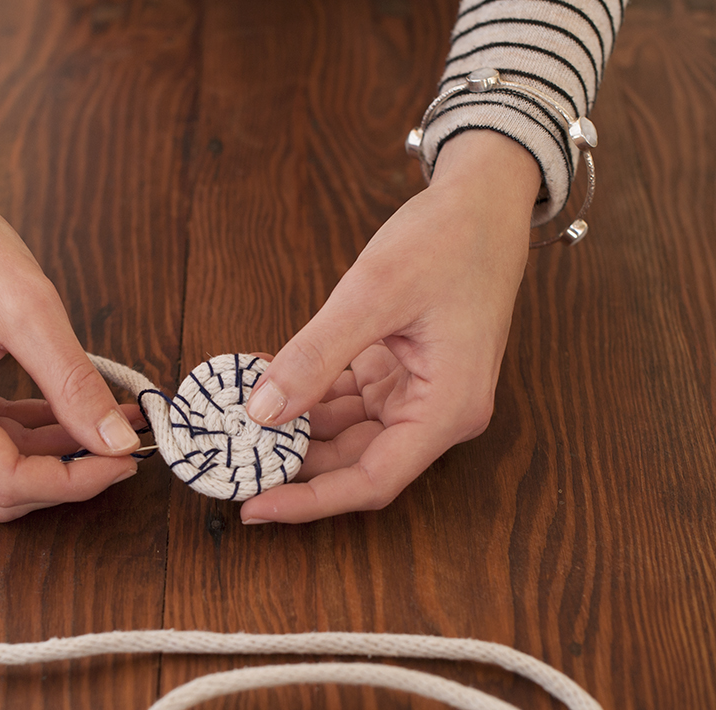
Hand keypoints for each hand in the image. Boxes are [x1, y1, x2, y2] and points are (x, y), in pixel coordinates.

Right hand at [0, 94, 140, 520]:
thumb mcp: (31, 310)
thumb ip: (75, 385)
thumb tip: (118, 443)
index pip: (6, 479)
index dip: (74, 481)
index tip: (127, 459)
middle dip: (68, 475)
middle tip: (125, 447)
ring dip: (56, 457)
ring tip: (113, 425)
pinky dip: (33, 436)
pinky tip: (76, 415)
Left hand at [240, 130, 541, 522]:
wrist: (484, 197)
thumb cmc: (450, 239)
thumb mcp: (374, 293)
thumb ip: (316, 356)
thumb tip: (261, 411)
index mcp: (448, 409)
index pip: (371, 480)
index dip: (309, 500)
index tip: (252, 506)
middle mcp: (437, 413)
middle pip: (355, 462)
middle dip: (292, 463)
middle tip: (231, 459)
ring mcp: (419, 393)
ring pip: (345, 433)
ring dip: (293, 427)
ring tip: (237, 416)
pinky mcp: (401, 372)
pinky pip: (346, 398)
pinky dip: (306, 393)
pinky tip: (265, 377)